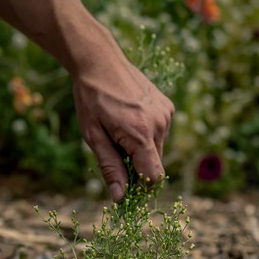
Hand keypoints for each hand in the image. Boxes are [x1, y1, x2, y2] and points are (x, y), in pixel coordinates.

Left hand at [72, 60, 174, 200]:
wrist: (99, 61)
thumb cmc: (91, 99)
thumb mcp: (93, 136)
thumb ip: (110, 167)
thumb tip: (120, 197)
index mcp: (140, 134)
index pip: (153, 177)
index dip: (141, 188)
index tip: (125, 187)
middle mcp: (159, 124)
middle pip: (155, 164)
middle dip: (137, 166)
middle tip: (113, 151)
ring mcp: (166, 113)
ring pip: (158, 148)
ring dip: (141, 149)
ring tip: (119, 130)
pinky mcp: (167, 106)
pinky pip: (160, 132)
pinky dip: (146, 134)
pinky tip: (129, 118)